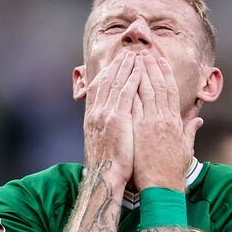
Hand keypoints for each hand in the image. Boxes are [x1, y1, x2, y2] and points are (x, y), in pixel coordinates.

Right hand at [83, 51, 140, 184]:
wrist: (105, 178)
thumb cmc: (107, 166)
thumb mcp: (102, 143)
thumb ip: (107, 128)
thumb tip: (109, 123)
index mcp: (92, 118)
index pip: (98, 88)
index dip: (108, 73)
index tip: (116, 64)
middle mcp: (96, 112)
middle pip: (106, 81)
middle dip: (116, 65)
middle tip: (126, 53)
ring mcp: (105, 115)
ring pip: (115, 83)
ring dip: (125, 67)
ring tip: (135, 55)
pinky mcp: (116, 119)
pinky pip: (125, 93)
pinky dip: (131, 79)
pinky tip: (139, 70)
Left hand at [132, 51, 202, 191]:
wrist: (162, 187)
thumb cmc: (172, 171)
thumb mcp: (186, 148)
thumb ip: (190, 131)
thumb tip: (198, 120)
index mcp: (175, 122)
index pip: (170, 90)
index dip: (165, 73)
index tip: (159, 59)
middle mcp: (164, 119)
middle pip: (158, 85)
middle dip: (151, 66)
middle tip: (144, 51)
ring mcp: (151, 123)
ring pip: (146, 91)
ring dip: (140, 72)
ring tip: (134, 58)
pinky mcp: (139, 130)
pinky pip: (134, 104)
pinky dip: (130, 89)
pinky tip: (124, 77)